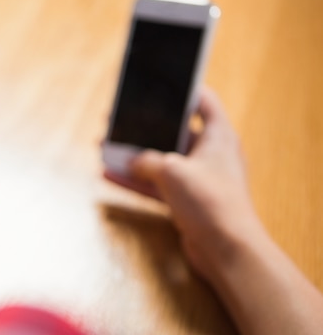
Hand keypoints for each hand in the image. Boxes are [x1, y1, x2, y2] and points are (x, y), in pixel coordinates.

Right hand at [105, 88, 259, 280]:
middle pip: (174, 133)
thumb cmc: (211, 202)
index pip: (204, 102)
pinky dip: (134, 181)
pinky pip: (155, 185)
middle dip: (146, 128)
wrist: (226, 249)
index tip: (162, 86)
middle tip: (121, 120)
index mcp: (218, 136)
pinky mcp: (186, 201)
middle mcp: (210, 155)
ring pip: (160, 161)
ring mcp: (197, 179)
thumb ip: (146, 160)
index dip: (185, 91)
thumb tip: (132, 161)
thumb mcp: (171, 170)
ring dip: (134, 156)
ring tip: (107, 147)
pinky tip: (109, 175)